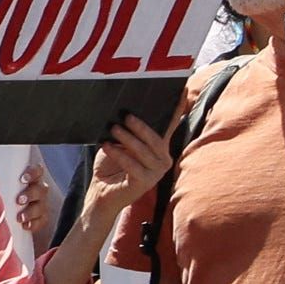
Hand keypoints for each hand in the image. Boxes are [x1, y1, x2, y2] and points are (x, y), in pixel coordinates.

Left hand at [67, 109, 174, 249]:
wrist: (101, 192)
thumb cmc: (110, 165)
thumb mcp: (117, 143)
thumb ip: (125, 130)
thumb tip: (123, 110)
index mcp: (158, 148)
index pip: (169, 126)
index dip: (177, 110)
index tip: (183, 91)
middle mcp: (162, 159)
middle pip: (156, 139)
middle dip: (141, 126)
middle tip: (125, 116)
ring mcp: (156, 173)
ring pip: (145, 152)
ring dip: (128, 139)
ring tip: (113, 129)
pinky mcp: (145, 183)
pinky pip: (133, 166)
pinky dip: (119, 154)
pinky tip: (107, 146)